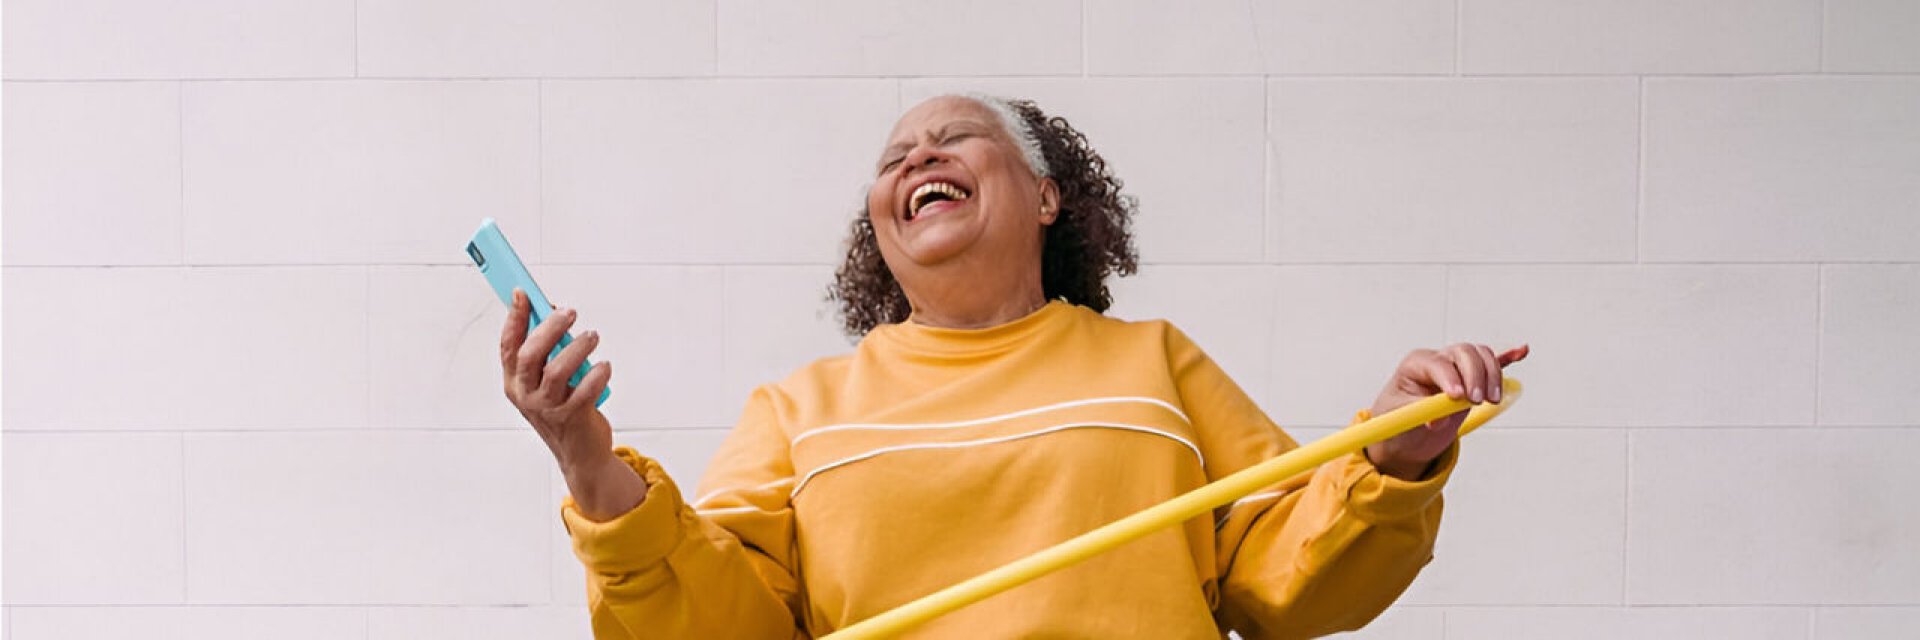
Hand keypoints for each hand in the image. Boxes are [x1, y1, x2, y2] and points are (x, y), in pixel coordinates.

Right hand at [500, 289, 640, 519]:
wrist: (581, 454)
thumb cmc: (565, 409)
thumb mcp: (546, 382)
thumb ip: (547, 352)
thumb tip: (554, 313)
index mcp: (514, 383)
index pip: (508, 346)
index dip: (514, 318)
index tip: (523, 293)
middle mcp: (526, 396)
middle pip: (531, 354)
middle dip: (549, 327)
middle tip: (570, 312)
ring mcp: (548, 408)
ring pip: (558, 370)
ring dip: (578, 347)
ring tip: (592, 336)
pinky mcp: (573, 418)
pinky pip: (586, 390)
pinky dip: (598, 374)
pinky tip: (605, 366)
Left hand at [1364, 343, 1529, 479]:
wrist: (1405, 434)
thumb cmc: (1397, 420)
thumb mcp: (1399, 419)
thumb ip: (1417, 416)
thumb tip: (1436, 420)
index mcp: (1416, 365)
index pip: (1438, 363)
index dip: (1449, 377)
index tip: (1456, 397)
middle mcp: (1439, 360)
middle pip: (1463, 353)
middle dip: (1474, 375)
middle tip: (1476, 401)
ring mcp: (1457, 368)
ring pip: (1481, 356)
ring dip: (1492, 375)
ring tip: (1491, 400)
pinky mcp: (1471, 380)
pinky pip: (1491, 364)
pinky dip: (1507, 357)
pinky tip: (1521, 352)